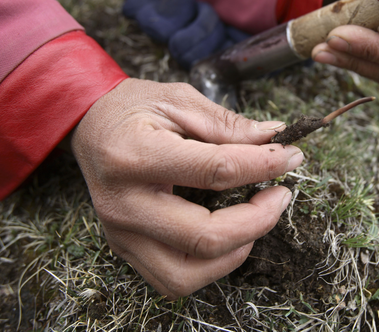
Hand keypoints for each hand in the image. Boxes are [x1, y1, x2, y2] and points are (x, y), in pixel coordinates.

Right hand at [71, 78, 303, 297]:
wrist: (87, 124)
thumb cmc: (131, 108)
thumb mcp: (178, 99)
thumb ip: (227, 124)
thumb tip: (274, 139)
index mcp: (134, 155)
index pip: (215, 171)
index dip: (263, 165)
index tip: (290, 156)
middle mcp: (124, 203)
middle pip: (204, 236)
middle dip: (258, 220)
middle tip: (280, 195)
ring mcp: (121, 233)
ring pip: (187, 274)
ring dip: (234, 253)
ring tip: (255, 221)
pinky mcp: (124, 248)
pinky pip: (172, 280)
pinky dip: (209, 267)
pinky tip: (228, 238)